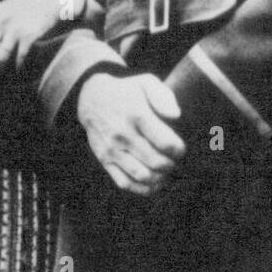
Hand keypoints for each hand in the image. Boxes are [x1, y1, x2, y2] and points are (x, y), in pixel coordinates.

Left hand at [0, 0, 86, 74]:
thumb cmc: (26, 7)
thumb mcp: (5, 9)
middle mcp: (1, 22)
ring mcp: (15, 29)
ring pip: (0, 57)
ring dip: (0, 69)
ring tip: (2, 72)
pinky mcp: (29, 36)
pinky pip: (18, 58)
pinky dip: (18, 66)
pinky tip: (18, 69)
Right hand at [77, 73, 185, 195]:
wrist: (91, 98)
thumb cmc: (127, 91)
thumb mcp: (146, 82)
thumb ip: (164, 97)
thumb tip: (176, 116)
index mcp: (137, 115)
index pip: (165, 143)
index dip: (179, 150)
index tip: (180, 148)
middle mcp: (123, 134)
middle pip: (156, 162)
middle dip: (172, 164)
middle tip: (174, 160)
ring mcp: (112, 150)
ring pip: (142, 175)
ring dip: (160, 178)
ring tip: (165, 171)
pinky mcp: (105, 160)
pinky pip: (125, 183)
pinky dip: (143, 188)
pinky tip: (154, 182)